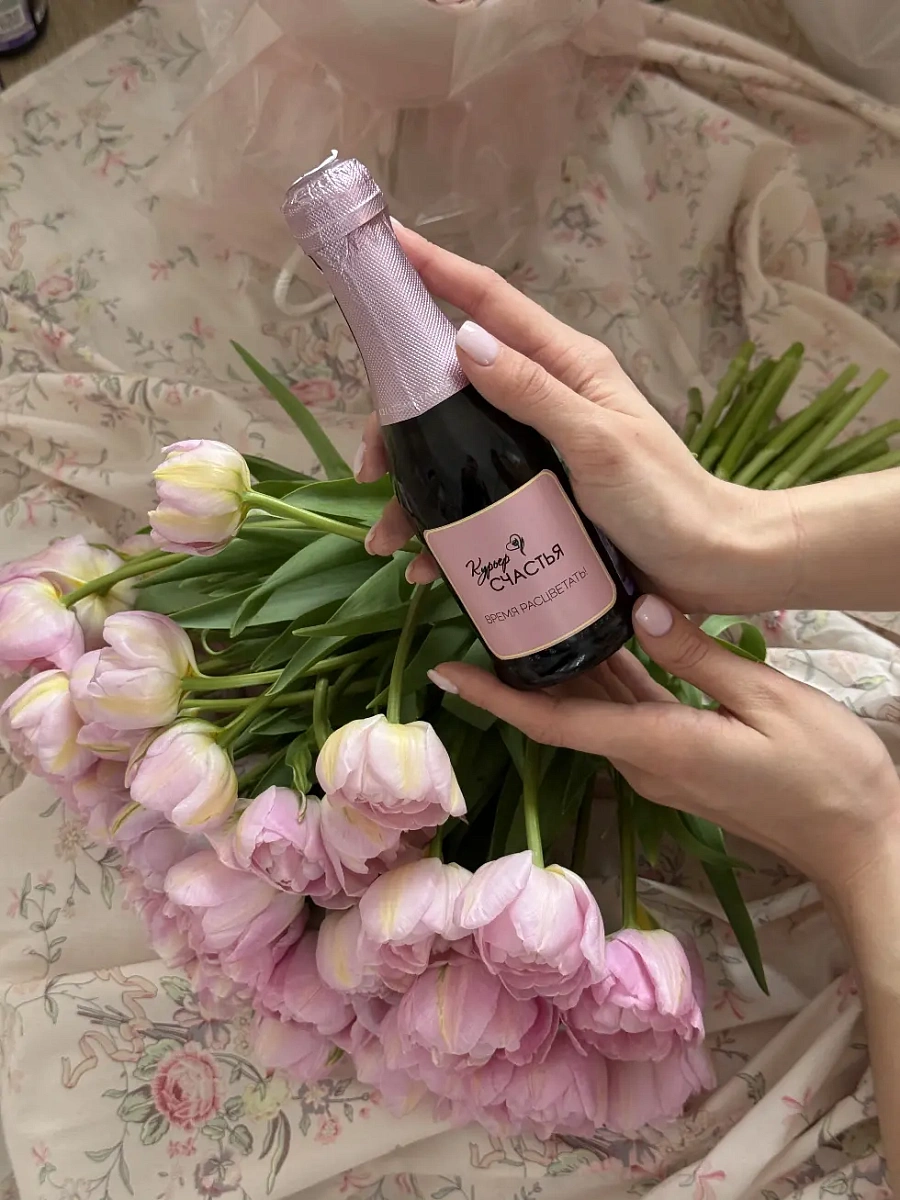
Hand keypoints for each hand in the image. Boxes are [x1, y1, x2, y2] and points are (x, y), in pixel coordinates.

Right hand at [357, 224, 794, 611]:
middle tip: (371, 468)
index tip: (385, 242)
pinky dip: (447, 526)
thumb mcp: (598, 443)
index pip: (489, 302)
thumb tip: (462, 342)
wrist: (709, 567)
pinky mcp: (535, 493)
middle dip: (401, 421)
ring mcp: (536, 447)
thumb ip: (535, 393)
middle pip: (452, 384)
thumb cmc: (666, 501)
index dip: (435, 269)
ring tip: (391, 538)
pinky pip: (476, 497)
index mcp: (567, 366)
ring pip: (455, 448)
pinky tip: (430, 564)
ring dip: (416, 489)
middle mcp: (544, 397)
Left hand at [426, 594, 899, 896]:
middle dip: (515, 670)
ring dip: (558, 669)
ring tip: (528, 611)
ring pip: (594, 709)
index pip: (554, 720)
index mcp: (658, 745)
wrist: (859, 840)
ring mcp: (661, 763)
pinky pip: (627, 713)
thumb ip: (701, 657)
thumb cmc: (826, 774)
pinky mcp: (680, 758)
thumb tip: (642, 610)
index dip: (495, 696)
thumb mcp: (769, 703)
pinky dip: (605, 677)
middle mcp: (644, 760)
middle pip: (563, 711)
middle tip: (482, 610)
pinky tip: (602, 636)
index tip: (444, 673)